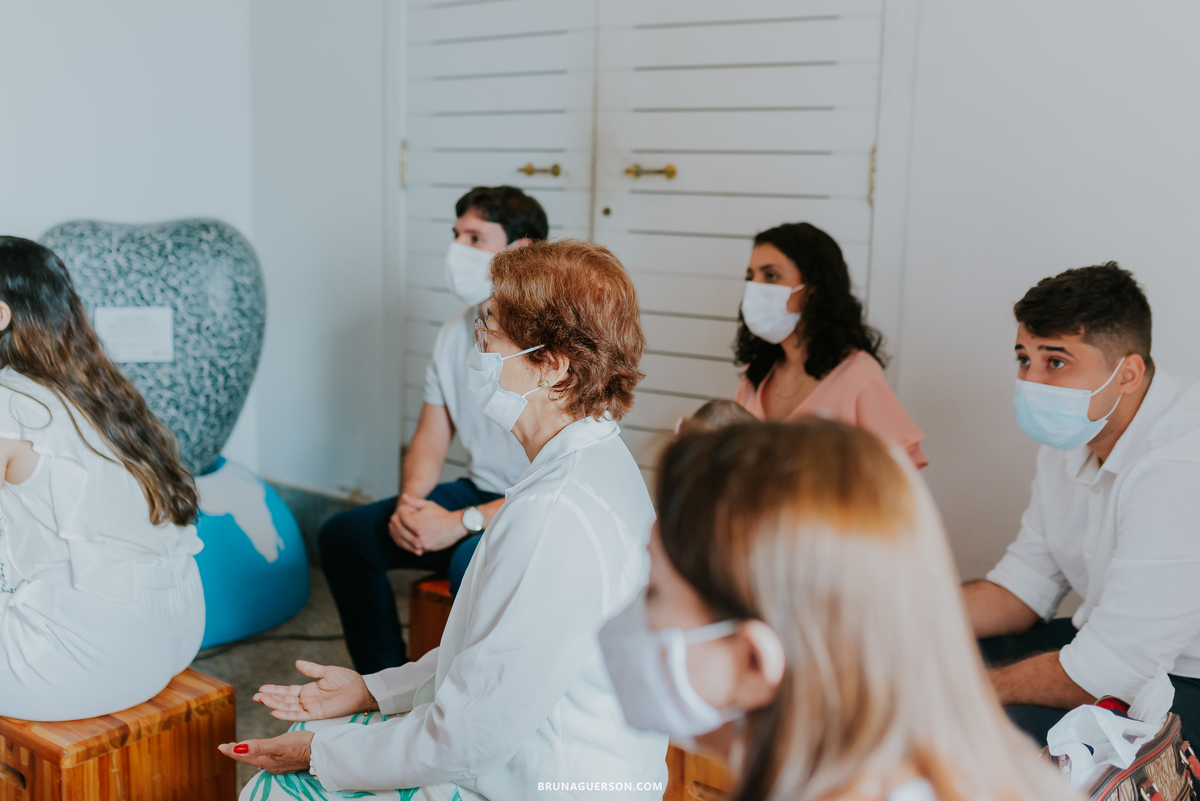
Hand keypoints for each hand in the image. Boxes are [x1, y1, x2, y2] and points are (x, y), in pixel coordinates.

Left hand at [219, 730, 313, 773]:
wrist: (320, 752)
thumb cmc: (301, 745)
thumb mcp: (278, 744)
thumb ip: (258, 747)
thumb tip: (237, 749)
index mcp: (266, 760)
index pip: (243, 756)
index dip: (231, 751)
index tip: (220, 746)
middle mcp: (270, 765)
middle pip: (248, 759)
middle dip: (236, 752)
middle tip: (226, 747)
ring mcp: (278, 764)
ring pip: (256, 759)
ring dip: (246, 753)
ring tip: (239, 749)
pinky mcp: (286, 761)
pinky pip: (266, 759)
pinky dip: (258, 754)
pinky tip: (262, 752)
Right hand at [253, 660, 376, 720]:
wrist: (362, 690)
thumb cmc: (348, 681)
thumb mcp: (327, 672)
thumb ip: (311, 669)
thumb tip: (296, 663)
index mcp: (309, 690)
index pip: (288, 691)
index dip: (275, 690)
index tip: (261, 688)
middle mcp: (307, 700)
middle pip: (285, 700)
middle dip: (270, 698)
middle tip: (255, 696)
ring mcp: (311, 708)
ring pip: (288, 707)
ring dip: (274, 704)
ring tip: (261, 700)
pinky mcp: (316, 714)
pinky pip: (298, 715)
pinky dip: (286, 714)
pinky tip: (274, 711)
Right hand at [388, 497, 424, 553]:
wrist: (422, 517)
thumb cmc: (428, 510)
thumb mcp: (426, 505)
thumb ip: (416, 501)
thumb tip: (405, 496)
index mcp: (402, 509)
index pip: (405, 518)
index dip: (413, 526)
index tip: (422, 532)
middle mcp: (395, 518)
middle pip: (401, 530)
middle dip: (411, 538)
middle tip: (421, 545)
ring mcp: (394, 528)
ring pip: (399, 538)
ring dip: (410, 546)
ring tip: (420, 551)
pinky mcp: (395, 536)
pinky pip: (400, 543)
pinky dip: (409, 549)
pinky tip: (418, 552)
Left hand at [396, 493, 467, 552]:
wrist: (456, 525)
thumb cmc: (442, 514)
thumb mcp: (428, 505)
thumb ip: (414, 502)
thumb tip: (403, 497)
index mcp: (414, 518)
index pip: (399, 524)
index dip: (399, 526)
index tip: (399, 526)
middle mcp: (416, 529)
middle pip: (402, 535)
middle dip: (401, 535)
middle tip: (400, 535)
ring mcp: (420, 539)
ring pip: (407, 544)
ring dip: (406, 543)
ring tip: (407, 541)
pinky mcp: (426, 546)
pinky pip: (416, 549)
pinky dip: (413, 549)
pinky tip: (415, 546)